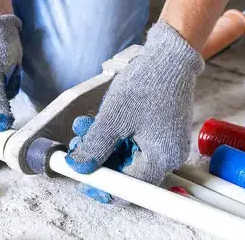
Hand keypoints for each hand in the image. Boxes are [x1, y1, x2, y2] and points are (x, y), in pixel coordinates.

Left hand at [66, 21, 204, 201]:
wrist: (169, 56)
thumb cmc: (148, 85)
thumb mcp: (113, 119)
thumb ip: (95, 147)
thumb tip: (79, 167)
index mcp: (161, 159)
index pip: (130, 187)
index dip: (103, 186)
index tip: (83, 179)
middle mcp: (167, 156)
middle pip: (126, 171)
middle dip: (98, 159)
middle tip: (76, 148)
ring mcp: (163, 143)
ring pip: (125, 154)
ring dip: (101, 144)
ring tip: (81, 129)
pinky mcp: (158, 131)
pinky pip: (132, 141)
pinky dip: (112, 134)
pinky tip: (94, 122)